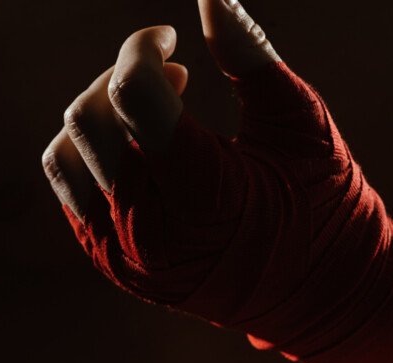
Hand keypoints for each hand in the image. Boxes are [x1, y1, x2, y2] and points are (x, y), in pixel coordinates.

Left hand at [42, 0, 392, 362]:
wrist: (323, 295)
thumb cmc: (325, 203)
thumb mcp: (300, 122)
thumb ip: (251, 53)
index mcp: (204, 194)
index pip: (133, 95)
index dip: (143, 49)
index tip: (169, 37)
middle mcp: (151, 232)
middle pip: (88, 118)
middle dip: (122, 76)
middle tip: (172, 73)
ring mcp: (126, 256)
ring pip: (67, 155)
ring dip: (100, 113)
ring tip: (152, 111)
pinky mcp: (115, 265)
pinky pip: (72, 191)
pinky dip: (92, 155)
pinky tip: (136, 146)